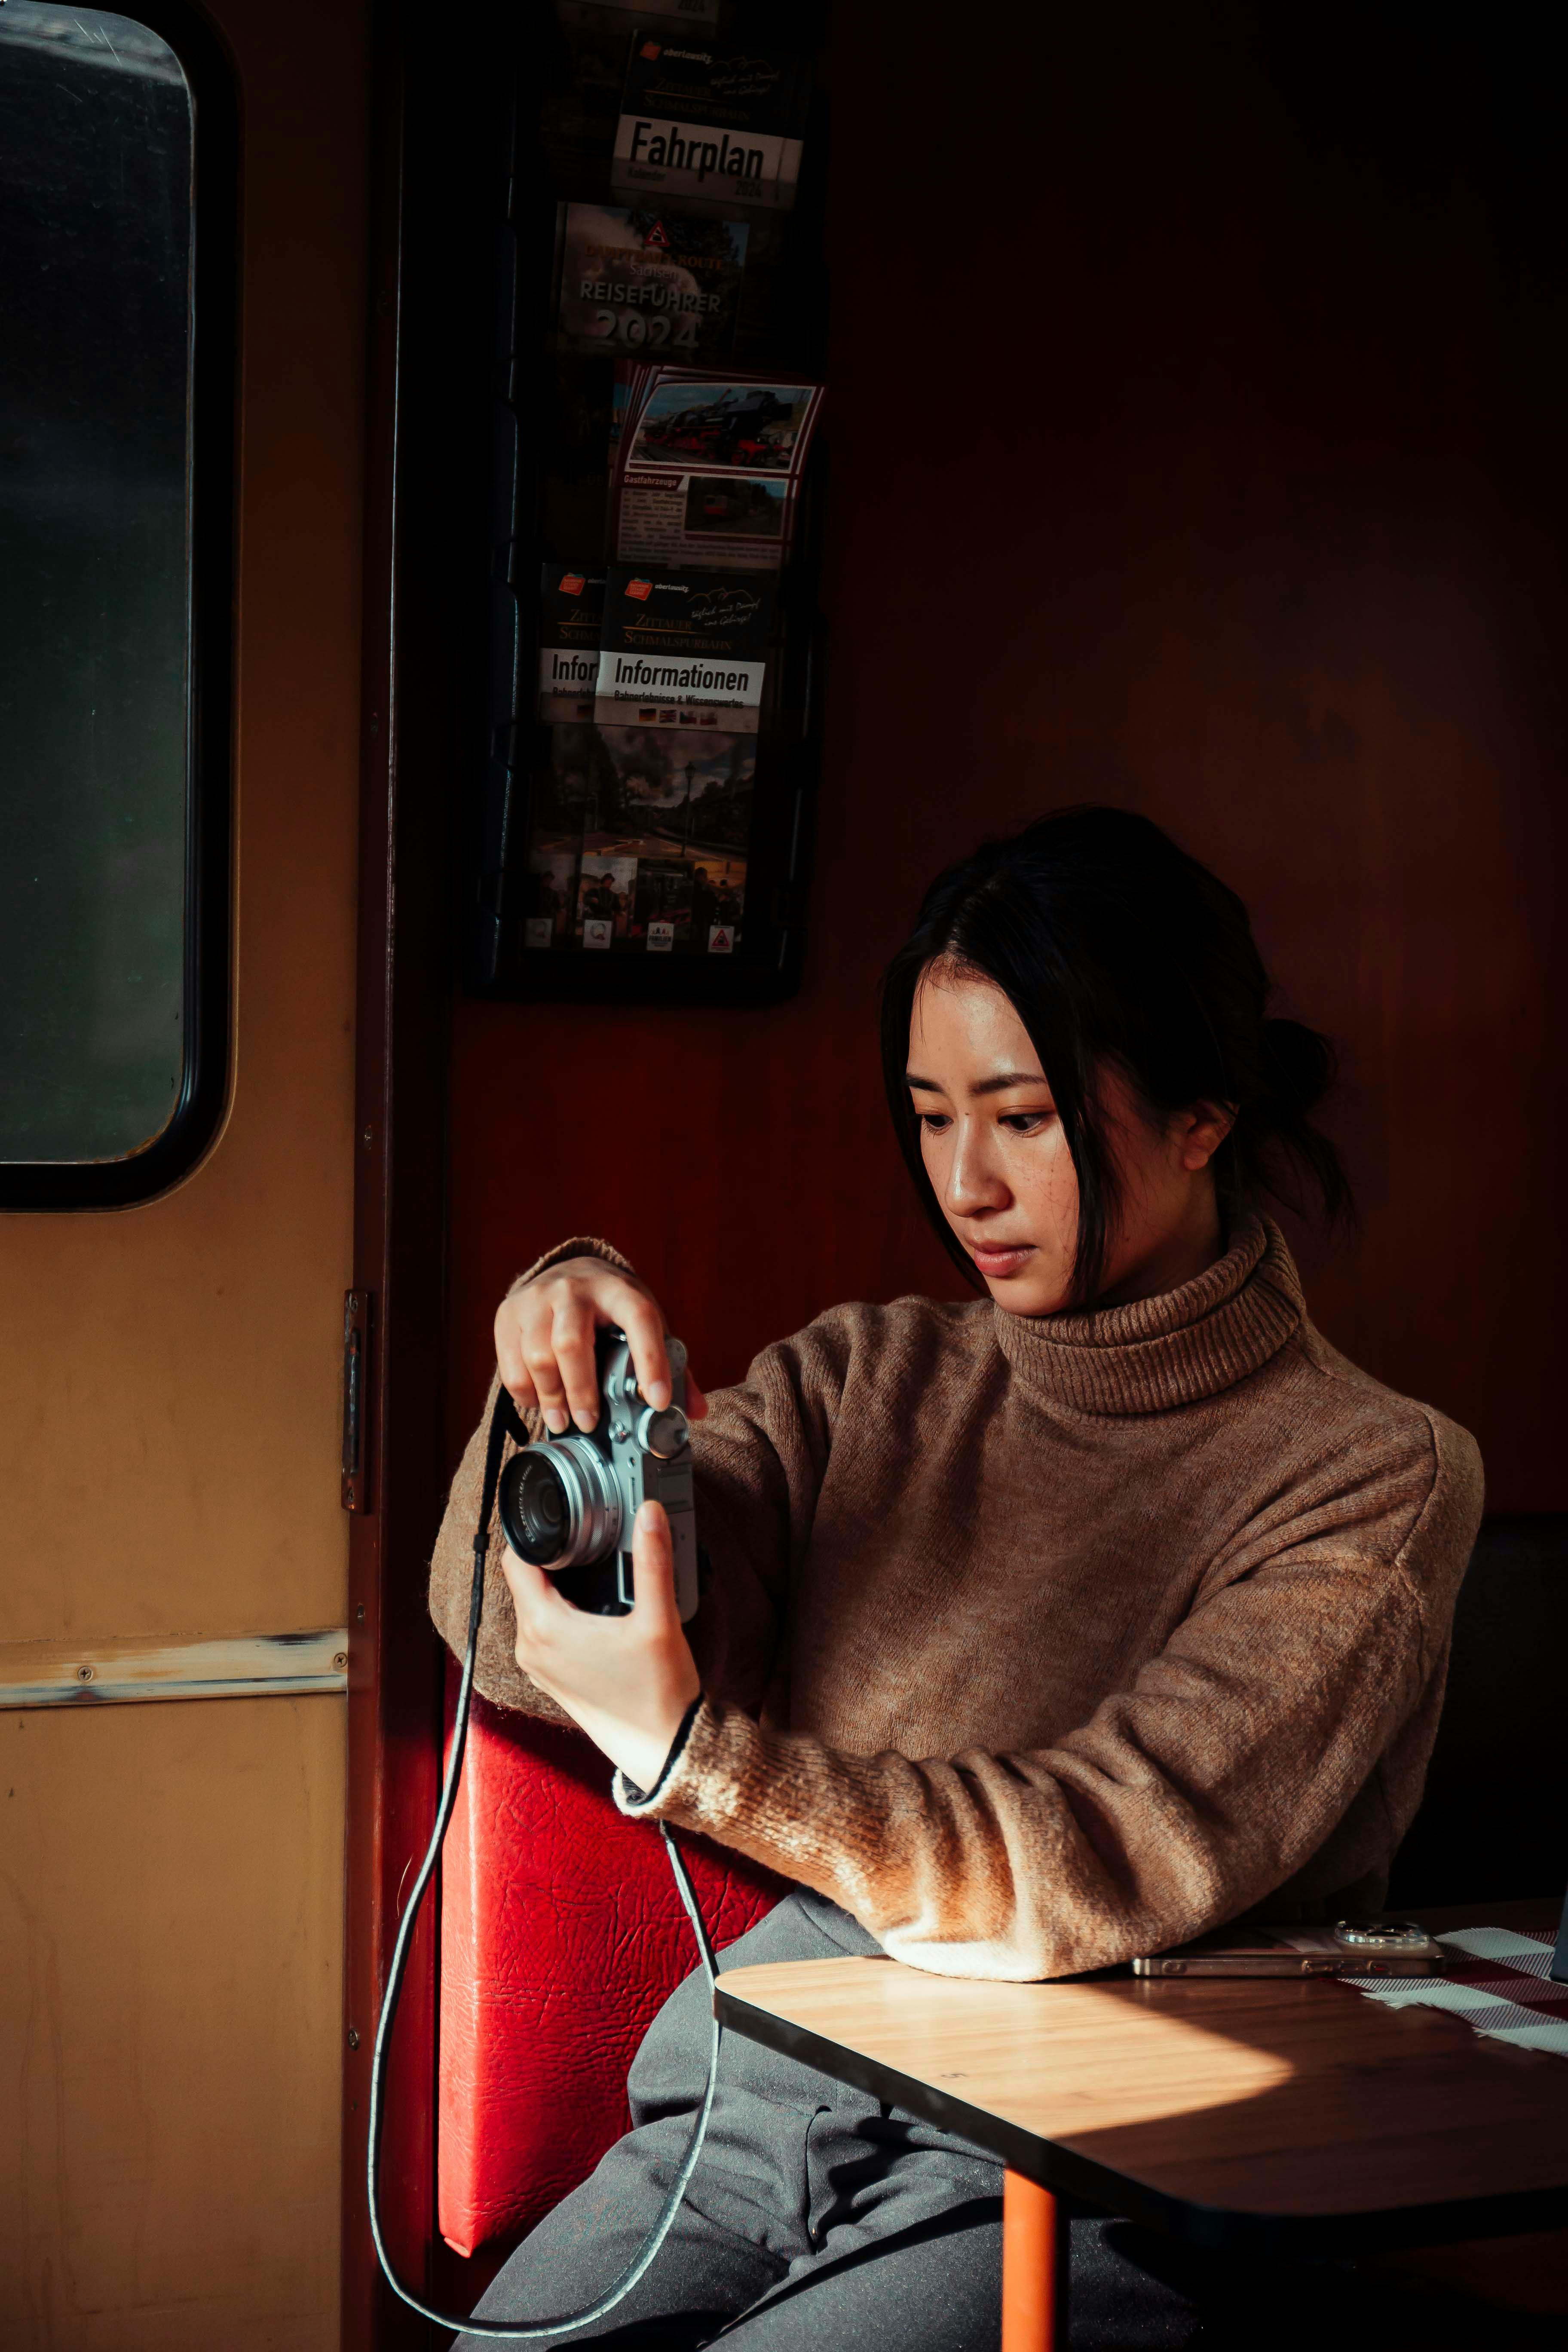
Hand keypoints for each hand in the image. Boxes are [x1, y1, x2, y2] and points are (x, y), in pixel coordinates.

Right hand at [496, 1256, 709, 1436]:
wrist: (568, 1273)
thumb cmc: (611, 1307)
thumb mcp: (644, 1322)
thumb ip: (670, 1364)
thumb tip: (695, 1411)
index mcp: (620, 1291)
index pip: (640, 1321)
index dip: (651, 1362)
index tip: (659, 1401)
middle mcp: (575, 1289)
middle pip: (571, 1344)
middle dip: (581, 1391)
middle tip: (589, 1423)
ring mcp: (537, 1298)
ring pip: (537, 1355)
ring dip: (551, 1397)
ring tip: (563, 1422)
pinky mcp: (508, 1313)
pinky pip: (511, 1362)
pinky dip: (525, 1391)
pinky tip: (540, 1403)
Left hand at [501, 1499, 700, 1791]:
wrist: (663, 1749)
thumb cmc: (658, 1692)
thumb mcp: (658, 1619)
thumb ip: (652, 1560)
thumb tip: (648, 1512)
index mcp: (545, 1628)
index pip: (517, 1561)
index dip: (537, 1534)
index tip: (564, 1519)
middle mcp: (530, 1647)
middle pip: (527, 1581)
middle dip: (555, 1557)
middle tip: (591, 1540)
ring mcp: (538, 1666)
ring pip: (535, 1605)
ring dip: (559, 1586)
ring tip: (598, 1573)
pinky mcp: (552, 1677)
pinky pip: (544, 1630)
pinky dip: (562, 1613)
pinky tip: (597, 1610)